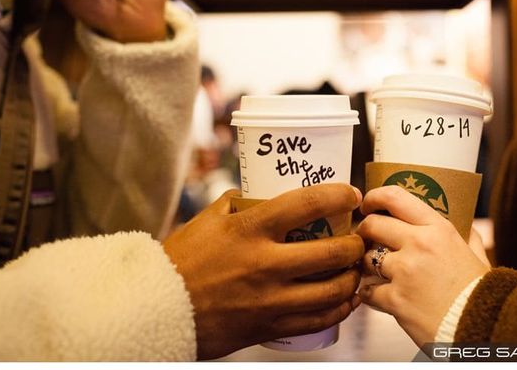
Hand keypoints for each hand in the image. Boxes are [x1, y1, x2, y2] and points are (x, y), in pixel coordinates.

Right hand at [163, 184, 364, 359]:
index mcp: (249, 230)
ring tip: (354, 267)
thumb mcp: (208, 219)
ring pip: (332, 290)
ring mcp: (270, 299)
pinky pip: (318, 319)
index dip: (338, 196)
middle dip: (355, 242)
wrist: (158, 308)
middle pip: (331, 251)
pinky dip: (339, 307)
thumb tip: (263, 190)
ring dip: (352, 276)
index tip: (350, 195)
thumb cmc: (182, 259)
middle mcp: (265, 264)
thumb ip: (240, 203)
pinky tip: (344, 297)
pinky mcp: (270, 325)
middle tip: (358, 236)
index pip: (307, 204)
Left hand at [355, 186, 488, 347]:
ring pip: (366, 257)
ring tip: (373, 270)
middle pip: (372, 224)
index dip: (375, 197)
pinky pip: (367, 291)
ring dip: (365, 263)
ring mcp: (405, 272)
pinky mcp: (396, 300)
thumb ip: (469, 237)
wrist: (485, 330)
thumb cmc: (482, 294)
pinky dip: (369, 294)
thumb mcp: (479, 256)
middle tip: (365, 238)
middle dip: (364, 230)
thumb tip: (465, 226)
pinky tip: (376, 296)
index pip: (395, 197)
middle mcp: (419, 244)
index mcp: (439, 229)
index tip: (368, 204)